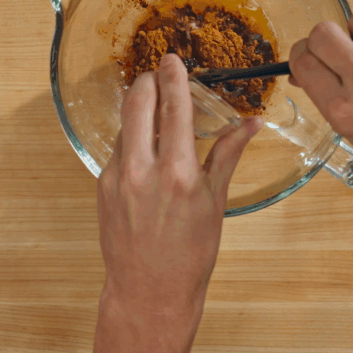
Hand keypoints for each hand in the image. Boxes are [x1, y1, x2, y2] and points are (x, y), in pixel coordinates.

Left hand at [97, 53, 260, 317]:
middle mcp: (143, 170)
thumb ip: (227, 155)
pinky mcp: (102, 186)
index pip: (174, 107)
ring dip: (140, 110)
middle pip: (137, 103)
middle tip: (160, 73)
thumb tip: (250, 123)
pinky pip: (118, 148)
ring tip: (157, 109)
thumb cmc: (190, 254)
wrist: (149, 291)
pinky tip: (147, 148)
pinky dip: (133, 139)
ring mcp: (117, 177)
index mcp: (179, 173)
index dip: (173, 77)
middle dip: (148, 81)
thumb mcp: (216, 202)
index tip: (174, 60)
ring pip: (125, 124)